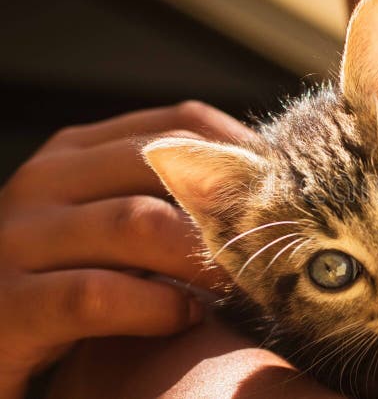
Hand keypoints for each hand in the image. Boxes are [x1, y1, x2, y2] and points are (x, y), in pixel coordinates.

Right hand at [0, 101, 254, 397]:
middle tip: (278, 243)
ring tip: (239, 286)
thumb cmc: (67, 279)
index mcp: (77, 152)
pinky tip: (185, 317)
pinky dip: (157, 307)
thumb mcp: (113, 226)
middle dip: (233, 207)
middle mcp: (45, 181)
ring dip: (204, 258)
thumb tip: (264, 187)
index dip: (244, 149)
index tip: (289, 187)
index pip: (181, 122)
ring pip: (140, 224)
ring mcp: (19, 238)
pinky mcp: (9, 304)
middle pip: (167, 168)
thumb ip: (167, 200)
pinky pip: (99, 295)